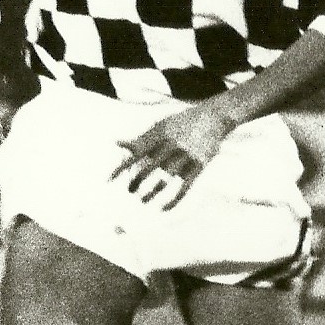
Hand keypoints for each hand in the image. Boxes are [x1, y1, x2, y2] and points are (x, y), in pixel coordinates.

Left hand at [110, 98, 244, 210]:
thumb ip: (140, 138)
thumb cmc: (182, 123)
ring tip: (144, 201)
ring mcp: (187, 155)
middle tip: (130, 191)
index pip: (136, 152)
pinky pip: (185, 187)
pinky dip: (173, 200)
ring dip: (152, 192)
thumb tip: (115, 142)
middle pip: (150, 166)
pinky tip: (164, 208)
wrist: (215, 117)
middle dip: (137, 181)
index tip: (109, 180)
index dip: (122, 166)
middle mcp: (172, 144)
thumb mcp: (161, 126)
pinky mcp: (200, 165)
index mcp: (160, 134)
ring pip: (166, 178)